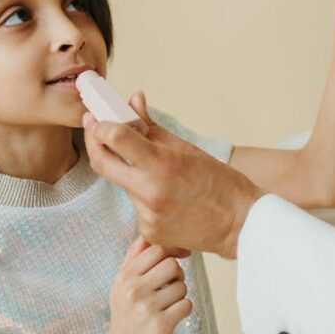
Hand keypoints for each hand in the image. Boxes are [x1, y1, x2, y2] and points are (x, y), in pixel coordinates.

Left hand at [83, 112, 263, 258]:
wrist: (239, 223)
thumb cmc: (219, 182)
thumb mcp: (186, 148)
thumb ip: (152, 127)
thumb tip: (133, 101)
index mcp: (161, 165)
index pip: (115, 138)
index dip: (102, 126)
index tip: (100, 119)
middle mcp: (149, 192)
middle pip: (102, 163)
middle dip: (94, 142)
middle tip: (94, 127)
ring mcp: (147, 215)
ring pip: (123, 184)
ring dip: (129, 171)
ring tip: (153, 168)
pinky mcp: (148, 232)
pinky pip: (136, 205)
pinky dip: (143, 194)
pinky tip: (165, 195)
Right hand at [104, 235, 191, 333]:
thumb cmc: (124, 315)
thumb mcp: (121, 285)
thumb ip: (133, 258)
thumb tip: (147, 233)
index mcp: (125, 276)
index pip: (157, 249)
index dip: (168, 255)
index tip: (169, 266)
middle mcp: (134, 289)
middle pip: (172, 264)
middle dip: (176, 274)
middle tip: (170, 286)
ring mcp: (148, 307)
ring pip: (182, 285)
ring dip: (180, 295)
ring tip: (167, 304)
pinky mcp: (161, 325)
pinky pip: (186, 305)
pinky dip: (184, 310)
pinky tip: (172, 316)